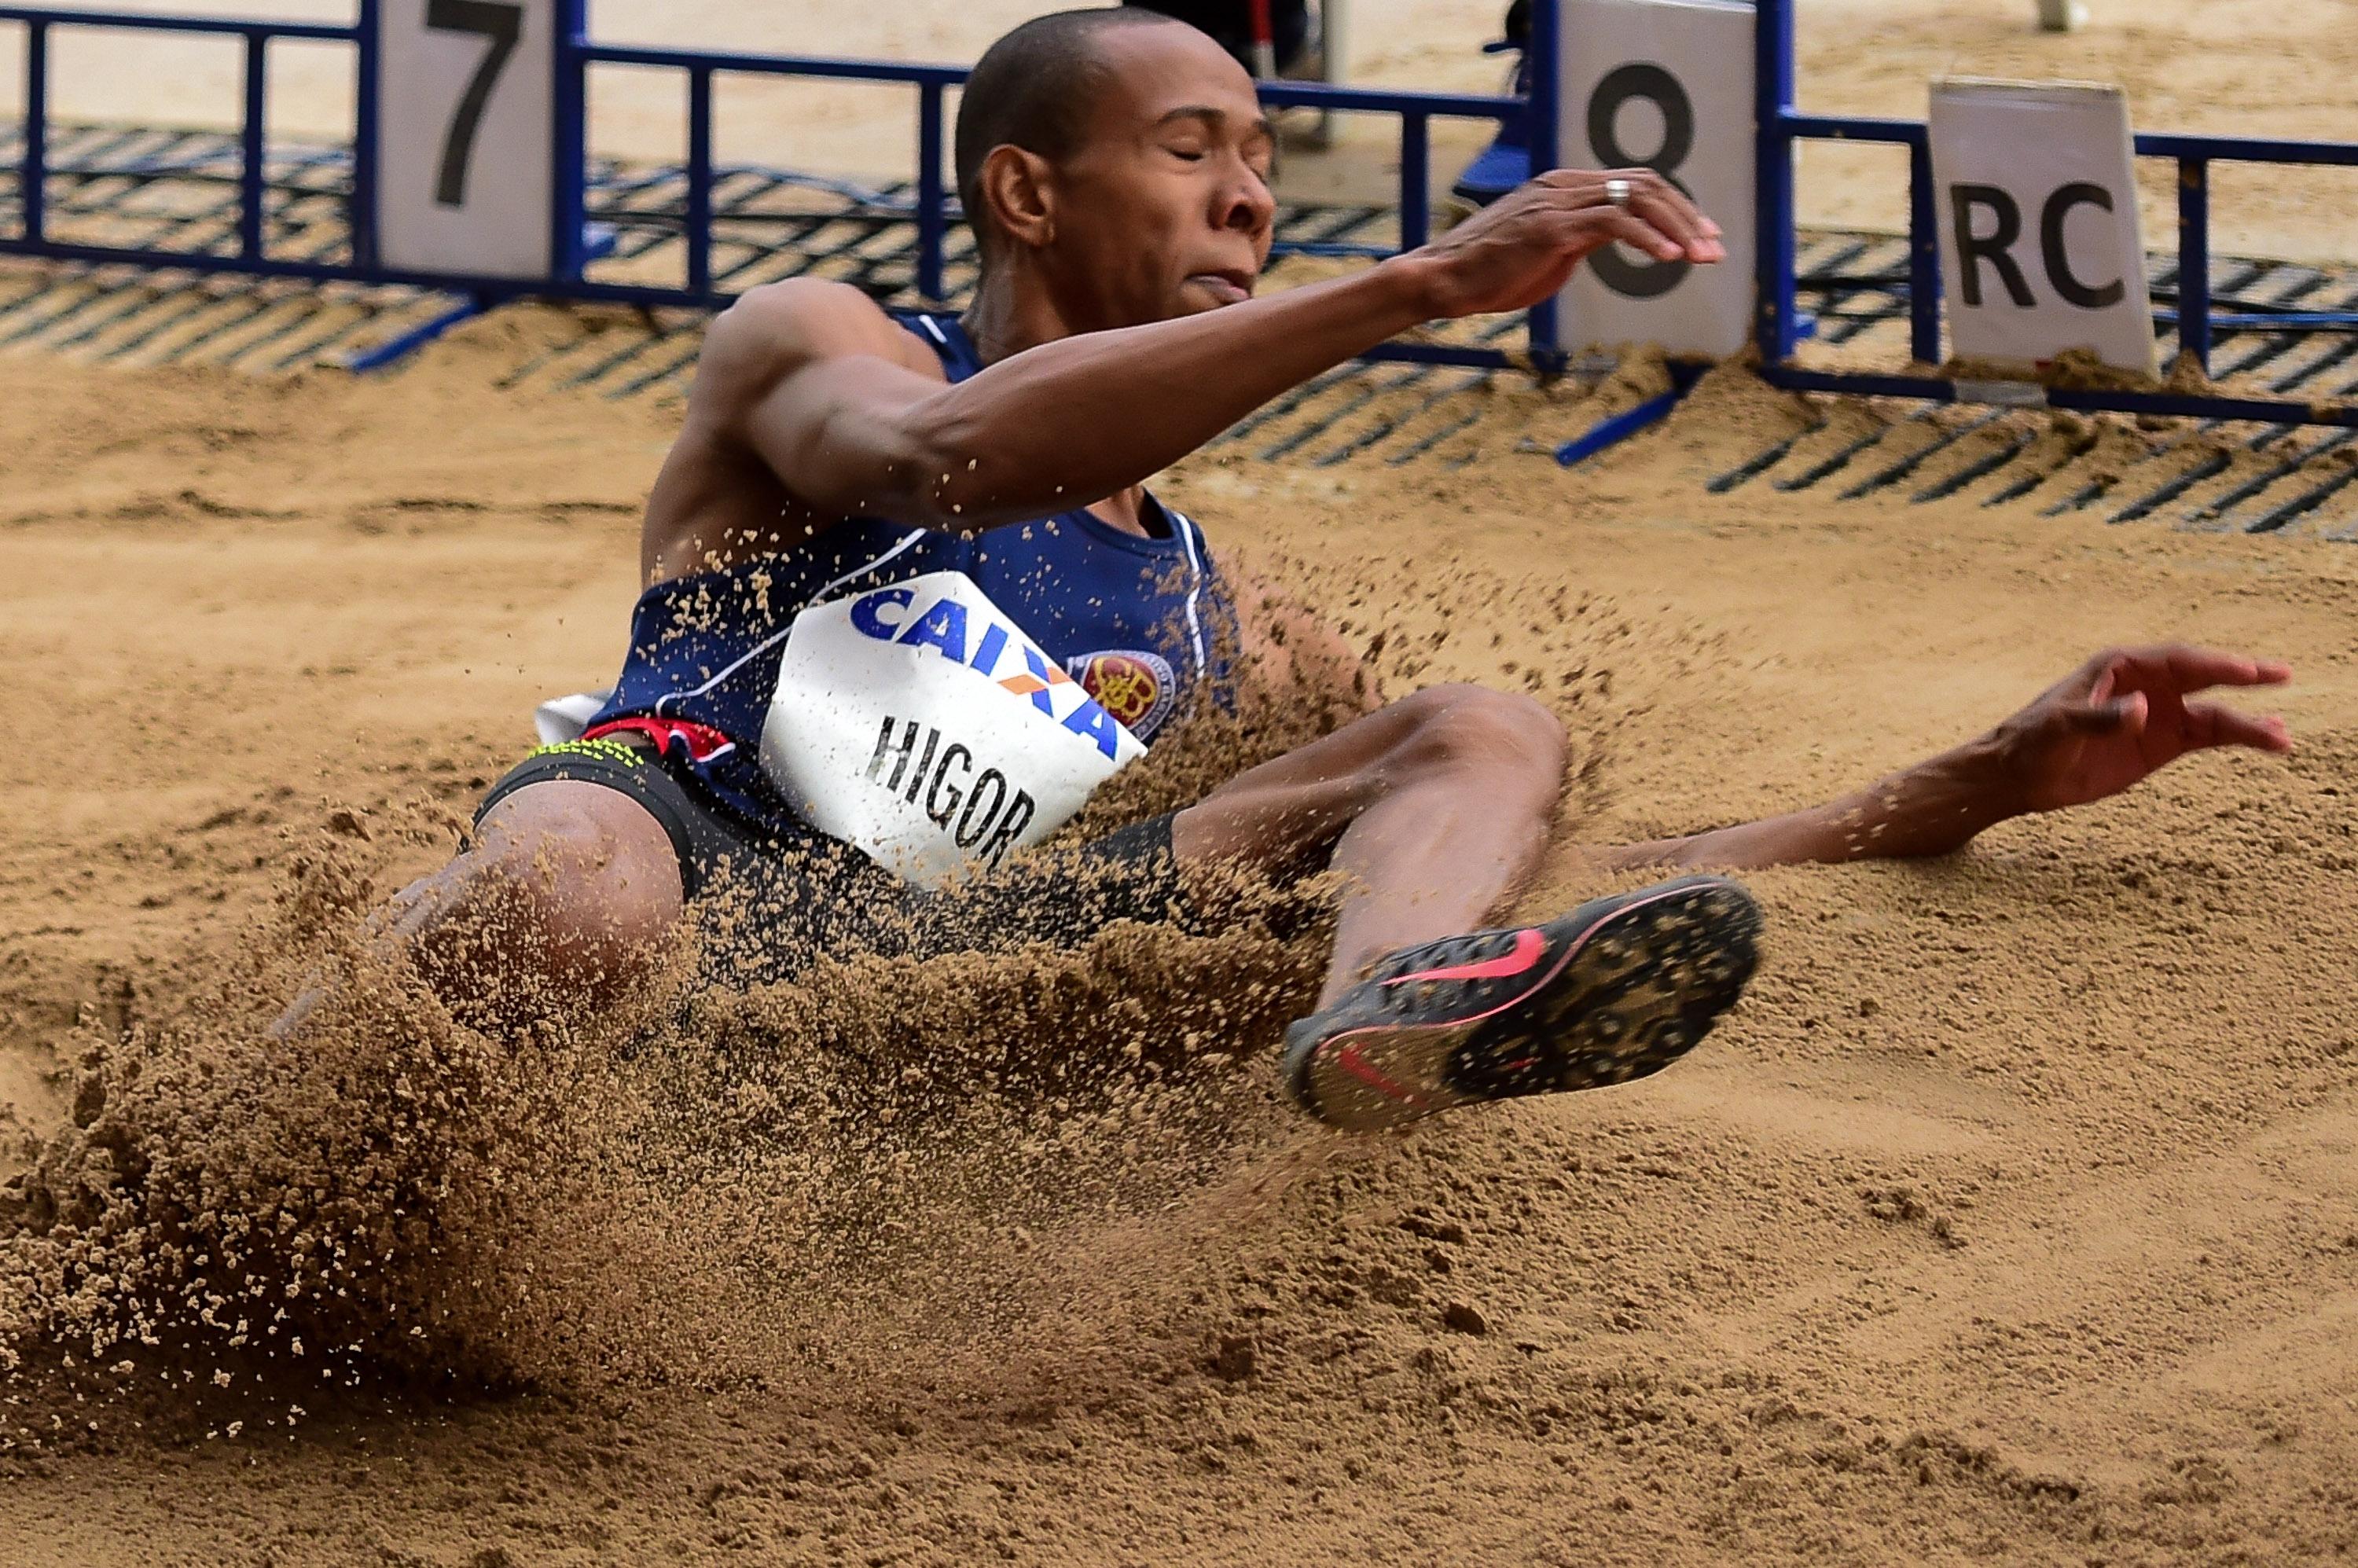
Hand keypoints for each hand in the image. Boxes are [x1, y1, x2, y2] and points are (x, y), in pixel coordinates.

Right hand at [1391, 169, 1724, 319]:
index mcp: (1565, 187)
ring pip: (1637, 198)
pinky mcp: (1551, 227)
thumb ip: (1580, 239)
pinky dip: (1648, 239)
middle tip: (1715, 249)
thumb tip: (1609, 242)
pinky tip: (1670, 259)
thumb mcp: (1547, 252)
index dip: (1676, 209)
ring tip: (1702, 258)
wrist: (1444, 280)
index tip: (1702, 238)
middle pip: (1645, 184)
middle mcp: (1565, 185)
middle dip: (1687, 216)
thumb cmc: (1489, 276)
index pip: (1635, 184)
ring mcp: (1558, 202)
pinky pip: (1613, 223)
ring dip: (1678, 228)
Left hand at [1987, 644, 2292, 814]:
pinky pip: (2205, 736)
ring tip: (2281, 738)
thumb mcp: (2058, 728)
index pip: (2176, 660)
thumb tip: (2143, 710)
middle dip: (2242, 676)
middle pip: (2203, 677)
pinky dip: (2235, 738)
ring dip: (2246, 723)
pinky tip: (2266, 741)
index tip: (2248, 673)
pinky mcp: (2158, 744)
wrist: (2016, 776)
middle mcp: (2145, 685)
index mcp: (2119, 666)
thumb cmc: (2030, 742)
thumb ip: (2100, 719)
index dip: (2213, 664)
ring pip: (2211, 712)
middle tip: (2281, 675)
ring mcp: (2155, 715)